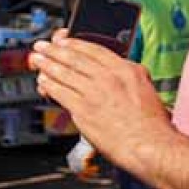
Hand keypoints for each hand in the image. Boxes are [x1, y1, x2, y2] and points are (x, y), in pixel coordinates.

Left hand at [28, 31, 174, 175]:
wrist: (151, 147)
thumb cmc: (151, 125)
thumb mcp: (145, 88)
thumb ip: (127, 76)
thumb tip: (112, 69)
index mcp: (126, 69)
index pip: (94, 49)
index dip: (74, 43)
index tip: (63, 41)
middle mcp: (109, 77)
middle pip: (74, 58)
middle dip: (54, 50)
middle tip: (42, 46)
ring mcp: (94, 93)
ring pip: (64, 73)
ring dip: (46, 64)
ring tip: (36, 59)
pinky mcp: (83, 110)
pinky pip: (60, 93)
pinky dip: (48, 85)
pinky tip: (42, 82)